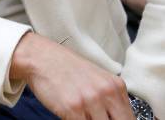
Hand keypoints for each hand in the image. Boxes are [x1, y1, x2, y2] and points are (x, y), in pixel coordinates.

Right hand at [10, 32, 133, 118]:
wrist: (40, 57)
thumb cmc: (66, 67)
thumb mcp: (96, 79)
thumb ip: (110, 98)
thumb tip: (117, 117)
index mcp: (115, 85)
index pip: (129, 119)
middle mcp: (106, 92)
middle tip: (92, 118)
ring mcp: (90, 101)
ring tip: (80, 114)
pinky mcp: (73, 109)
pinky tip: (70, 115)